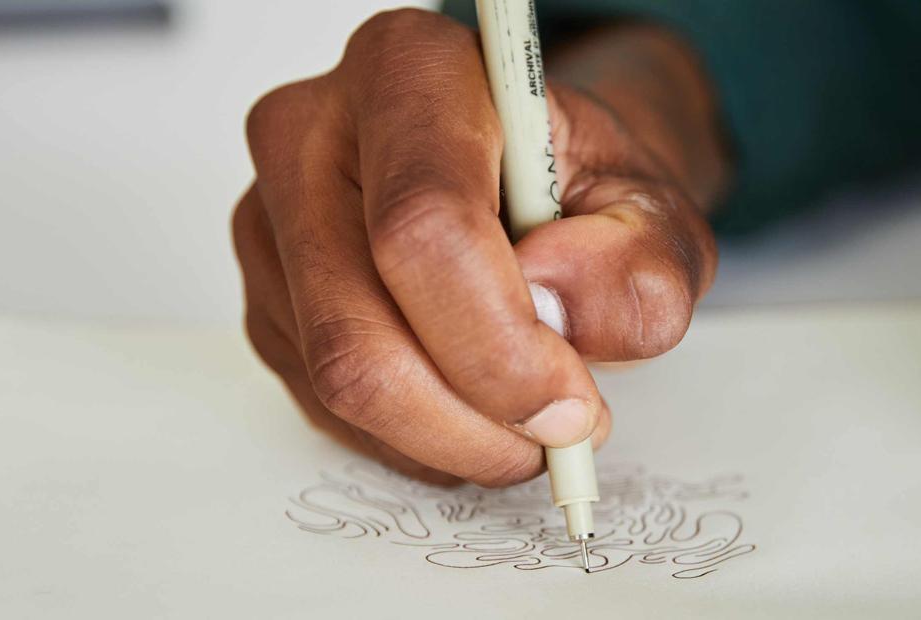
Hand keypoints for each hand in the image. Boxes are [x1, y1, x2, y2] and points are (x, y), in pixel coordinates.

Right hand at [232, 10, 724, 485]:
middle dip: (472, 418)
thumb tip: (554, 312)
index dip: (499, 346)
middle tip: (558, 435)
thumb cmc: (584, 190)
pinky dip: (411, 439)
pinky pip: (322, 406)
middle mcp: (313, 132)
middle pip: (359, 328)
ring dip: (448, 438)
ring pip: (335, 382)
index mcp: (412, 71)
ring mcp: (271, 218)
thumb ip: (636, 265)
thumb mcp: (656, 215)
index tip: (570, 403)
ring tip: (529, 419)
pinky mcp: (264, 295)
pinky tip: (471, 406)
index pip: (425, 227)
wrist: (538, 185)